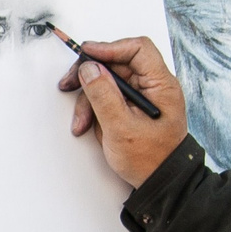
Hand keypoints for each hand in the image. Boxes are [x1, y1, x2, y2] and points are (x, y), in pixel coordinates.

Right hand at [59, 37, 187, 187]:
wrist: (159, 183)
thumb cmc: (150, 160)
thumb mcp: (121, 127)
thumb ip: (103, 94)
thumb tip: (89, 68)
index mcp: (161, 85)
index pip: (137, 49)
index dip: (109, 48)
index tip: (86, 54)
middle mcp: (153, 87)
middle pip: (116, 64)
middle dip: (90, 76)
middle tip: (69, 84)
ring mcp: (141, 97)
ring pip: (107, 81)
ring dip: (88, 99)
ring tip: (81, 122)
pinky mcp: (131, 107)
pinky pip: (108, 97)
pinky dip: (94, 109)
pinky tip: (87, 125)